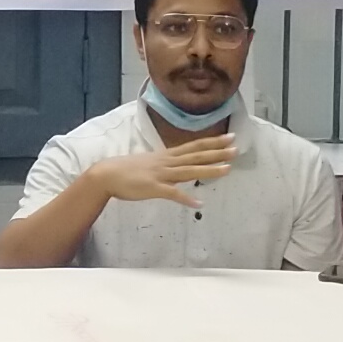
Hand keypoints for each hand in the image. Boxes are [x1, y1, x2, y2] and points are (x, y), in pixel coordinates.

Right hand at [89, 134, 235, 208]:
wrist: (106, 174)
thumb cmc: (126, 170)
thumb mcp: (150, 163)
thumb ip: (165, 164)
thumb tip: (178, 166)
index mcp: (166, 155)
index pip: (194, 146)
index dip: (212, 142)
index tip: (229, 138)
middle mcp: (167, 162)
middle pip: (196, 155)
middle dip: (217, 152)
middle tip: (236, 148)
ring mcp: (161, 174)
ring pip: (189, 171)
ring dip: (209, 170)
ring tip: (227, 169)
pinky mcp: (153, 188)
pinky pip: (172, 194)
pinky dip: (186, 199)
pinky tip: (199, 203)